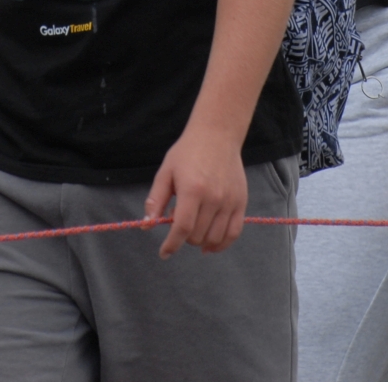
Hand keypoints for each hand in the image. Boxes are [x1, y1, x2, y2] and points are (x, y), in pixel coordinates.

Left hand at [144, 129, 248, 257]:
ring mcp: (230, 201)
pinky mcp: (241, 202)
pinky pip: (233, 233)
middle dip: (184, 237)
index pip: (182, 229)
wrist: (217, 135)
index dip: (171, 245)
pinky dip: (221, 244)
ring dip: (200, 242)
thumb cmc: (187, 152)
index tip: (164, 253)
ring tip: (194, 230)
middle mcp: (214, 198)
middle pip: (197, 236)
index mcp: (192, 190)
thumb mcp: (166, 172)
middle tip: (179, 221)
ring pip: (214, 238)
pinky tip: (210, 245)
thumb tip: (146, 225)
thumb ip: (156, 200)